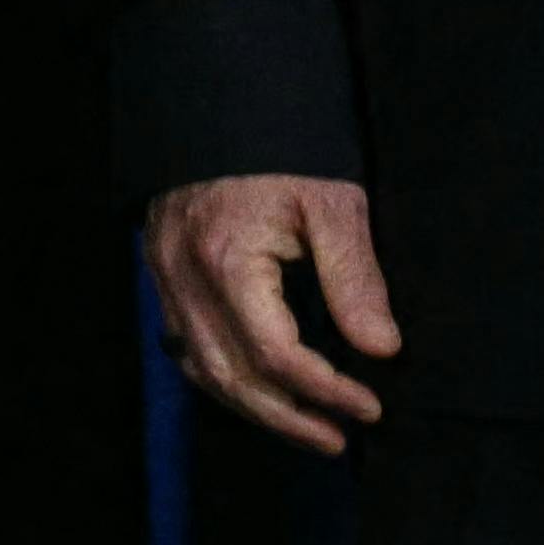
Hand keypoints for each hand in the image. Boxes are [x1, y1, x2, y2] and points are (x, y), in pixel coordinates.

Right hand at [142, 172, 402, 453]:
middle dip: (287, 417)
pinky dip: (221, 377)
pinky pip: (183, 345)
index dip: (324, 389)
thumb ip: (355, 279)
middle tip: (338, 439)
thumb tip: (381, 349)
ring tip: (306, 427)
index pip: (274, 353)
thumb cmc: (282, 150)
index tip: (369, 405)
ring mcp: (165, 277)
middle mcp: (185, 277)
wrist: (220, 105)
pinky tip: (257, 388)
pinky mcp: (162, 273)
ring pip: (200, 368)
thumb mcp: (333, 205)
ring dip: (254, 406)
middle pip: (230, 374)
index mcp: (227, 260)